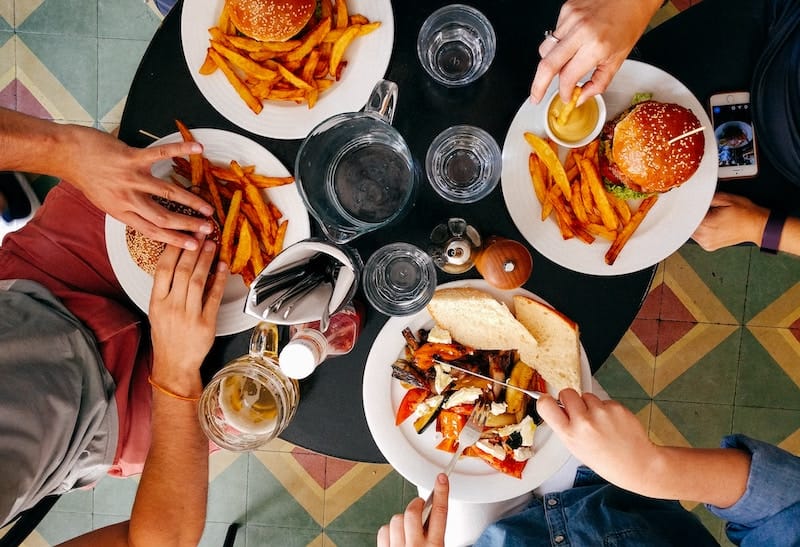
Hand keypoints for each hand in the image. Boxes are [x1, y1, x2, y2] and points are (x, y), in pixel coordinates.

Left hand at [61, 125, 215, 249]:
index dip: (175, 240)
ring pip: (167, 193)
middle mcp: (128, 199)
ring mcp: (131, 178)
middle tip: (208, 229)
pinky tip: (198, 149)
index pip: (152, 231)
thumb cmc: (86, 176)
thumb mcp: (105, 201)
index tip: (193, 246)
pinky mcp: (131, 158)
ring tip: (208, 207)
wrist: (66, 154)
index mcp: (121, 212)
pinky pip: (161, 154)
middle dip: (189, 225)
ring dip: (191, 201)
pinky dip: (181, 150)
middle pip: (164, 217)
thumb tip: (148, 216)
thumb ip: (127, 209)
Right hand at [148, 240, 226, 393]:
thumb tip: (178, 261)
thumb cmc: (166, 336)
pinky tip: (223, 267)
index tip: (182, 234)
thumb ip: (166, 288)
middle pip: (182, 271)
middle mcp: (171, 306)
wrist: (174, 364)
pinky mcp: (206, 323)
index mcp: (157, 302)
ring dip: (206, 260)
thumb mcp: (158, 311)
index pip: (163, 269)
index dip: (174, 249)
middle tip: (201, 232)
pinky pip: (214, 297)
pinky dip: (220, 280)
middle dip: (193, 248)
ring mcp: (189, 315)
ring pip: (198, 280)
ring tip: (212, 245)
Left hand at [377, 474, 447, 546]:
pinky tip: (395, 536)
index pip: (440, 512)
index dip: (441, 492)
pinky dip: (388, 530)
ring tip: (406, 529)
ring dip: (401, 520)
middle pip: (413, 511)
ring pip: (397, 518)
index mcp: (434, 546)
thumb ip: (435, 535)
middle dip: (416, 504)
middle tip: (419, 506)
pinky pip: (383, 530)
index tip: (441, 479)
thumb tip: (433, 516)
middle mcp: (416, 546)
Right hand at [530, 0, 660, 103]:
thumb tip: (581, 96)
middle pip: (546, 65)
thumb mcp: (619, 59)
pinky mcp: (566, 9)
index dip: (564, 92)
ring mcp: (571, 18)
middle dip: (538, 86)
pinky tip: (573, 40)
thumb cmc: (630, 22)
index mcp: (596, 47)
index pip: (567, 77)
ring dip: (550, 63)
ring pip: (546, 50)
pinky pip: (554, 34)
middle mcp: (581, 31)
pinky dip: (559, 43)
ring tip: (562, 64)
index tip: (565, 97)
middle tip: (536, 96)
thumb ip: (599, 83)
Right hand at [537, 389, 659, 493]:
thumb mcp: (576, 449)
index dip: (546, 400)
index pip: (546, 405)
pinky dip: (606, 409)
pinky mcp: (616, 407)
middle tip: (578, 411)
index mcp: (570, 435)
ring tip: (600, 422)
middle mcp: (584, 421)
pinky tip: (612, 423)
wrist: (638, 464)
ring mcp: (601, 412)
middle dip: (570, 399)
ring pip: (587, 396)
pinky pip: (604, 400)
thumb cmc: (607, 461)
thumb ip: (566, 428)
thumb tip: (558, 408)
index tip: (549, 401)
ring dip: (590, 405)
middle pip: (567, 393)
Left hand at [691, 192, 768, 250]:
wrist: (758, 226)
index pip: (685, 218)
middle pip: (686, 225)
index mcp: (706, 226)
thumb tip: (694, 198)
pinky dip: (700, 230)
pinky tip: (711, 224)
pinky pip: (698, 236)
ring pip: (691, 231)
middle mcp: (704, 238)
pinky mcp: (708, 246)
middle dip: (692, 216)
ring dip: (696, 223)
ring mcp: (706, 244)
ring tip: (710, 216)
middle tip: (702, 209)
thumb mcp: (725, 198)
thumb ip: (706, 198)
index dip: (686, 209)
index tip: (686, 205)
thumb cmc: (745, 214)